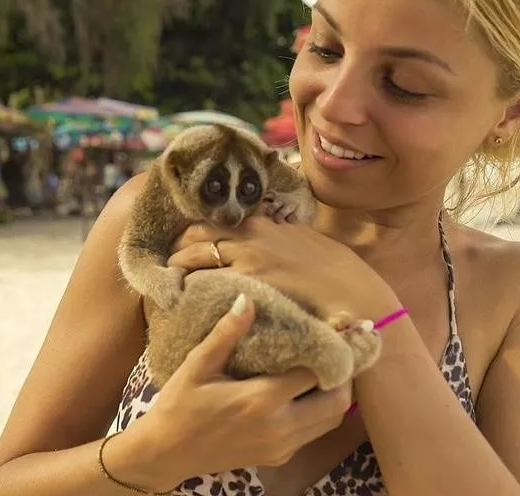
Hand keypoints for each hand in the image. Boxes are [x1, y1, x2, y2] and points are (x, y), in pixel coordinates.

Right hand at [107, 295, 352, 491]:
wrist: (165, 454)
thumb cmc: (179, 405)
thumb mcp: (198, 365)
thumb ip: (226, 333)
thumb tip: (247, 299)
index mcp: (262, 400)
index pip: (315, 372)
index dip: (330, 350)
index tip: (336, 330)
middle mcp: (280, 427)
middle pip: (337, 401)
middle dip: (342, 375)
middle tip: (335, 352)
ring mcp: (282, 446)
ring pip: (331, 420)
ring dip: (335, 395)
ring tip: (324, 369)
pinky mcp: (279, 457)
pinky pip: (314, 433)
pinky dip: (320, 412)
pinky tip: (305, 392)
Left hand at [167, 216, 400, 319]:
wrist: (354, 291)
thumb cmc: (335, 271)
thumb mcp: (305, 242)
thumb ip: (279, 237)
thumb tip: (267, 237)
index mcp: (263, 223)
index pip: (214, 221)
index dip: (192, 234)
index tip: (181, 246)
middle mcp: (251, 234)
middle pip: (196, 234)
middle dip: (176, 249)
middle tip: (165, 266)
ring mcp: (249, 256)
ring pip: (195, 256)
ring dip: (176, 269)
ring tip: (165, 284)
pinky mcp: (250, 279)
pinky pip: (207, 281)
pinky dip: (190, 289)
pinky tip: (181, 300)